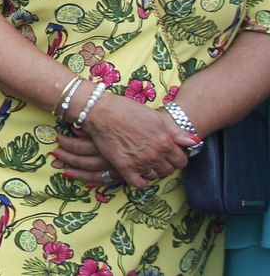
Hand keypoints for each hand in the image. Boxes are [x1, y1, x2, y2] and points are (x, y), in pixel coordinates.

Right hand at [56, 99, 196, 189]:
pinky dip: (140, 180)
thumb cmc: (128, 110)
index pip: (181, 160)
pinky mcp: (125, 167)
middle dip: (165, 164)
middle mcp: (155, 154)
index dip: (176, 157)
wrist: (101, 112)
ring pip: (155, 176)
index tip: (169, 154)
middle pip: (169, 170)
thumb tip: (193, 141)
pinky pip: (139, 183)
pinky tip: (137, 171)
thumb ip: (176, 131)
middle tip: (156, 157)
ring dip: (153, 171)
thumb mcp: (156, 117)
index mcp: (165, 142)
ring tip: (146, 162)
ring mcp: (140, 162)